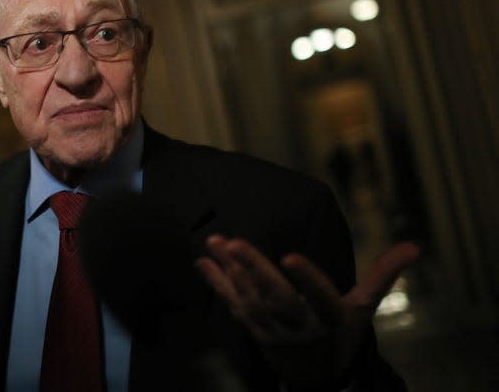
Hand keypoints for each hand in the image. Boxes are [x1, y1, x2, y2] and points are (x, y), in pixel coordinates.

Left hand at [195, 236, 418, 385]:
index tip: (292, 255)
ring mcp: (272, 331)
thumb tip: (415, 246)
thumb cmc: (342, 333)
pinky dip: (217, 284)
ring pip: (250, 302)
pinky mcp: (253, 331)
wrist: (318, 376)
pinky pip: (234, 307)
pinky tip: (202, 261)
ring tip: (217, 241)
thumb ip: (382, 275)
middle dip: (256, 271)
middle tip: (235, 242)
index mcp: (330, 319)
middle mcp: (300, 327)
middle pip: (277, 299)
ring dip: (231, 271)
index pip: (321, 298)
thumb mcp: (364, 308)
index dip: (308, 279)